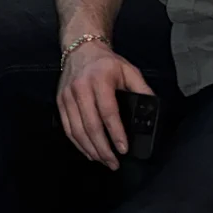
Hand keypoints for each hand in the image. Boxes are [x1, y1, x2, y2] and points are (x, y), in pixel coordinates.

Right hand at [56, 41, 154, 168]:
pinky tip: (89, 152)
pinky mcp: (60, 101)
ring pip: (77, 129)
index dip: (116, 133)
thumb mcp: (130, 71)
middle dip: (103, 148)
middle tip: (114, 163)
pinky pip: (67, 127)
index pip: (108, 111)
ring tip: (104, 161)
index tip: (124, 149)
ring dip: (90, 149)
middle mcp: (81, 87)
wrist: (81, 48)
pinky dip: (77, 143)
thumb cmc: (108, 63)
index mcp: (100, 79)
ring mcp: (67, 95)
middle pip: (90, 125)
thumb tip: (152, 112)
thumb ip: (142, 90)